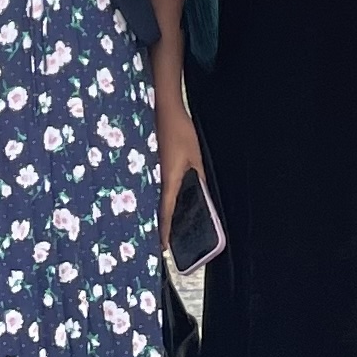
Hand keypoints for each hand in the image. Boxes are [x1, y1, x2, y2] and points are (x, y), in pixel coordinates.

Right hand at [156, 96, 204, 247]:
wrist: (165, 109)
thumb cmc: (180, 132)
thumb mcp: (194, 156)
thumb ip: (198, 176)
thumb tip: (202, 194)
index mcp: (169, 178)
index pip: (167, 210)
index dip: (165, 229)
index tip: (163, 247)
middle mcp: (158, 177)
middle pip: (158, 207)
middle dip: (159, 226)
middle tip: (161, 245)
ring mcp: (154, 171)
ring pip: (157, 198)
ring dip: (159, 213)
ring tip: (162, 228)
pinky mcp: (155, 164)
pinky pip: (158, 187)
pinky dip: (161, 199)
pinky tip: (165, 201)